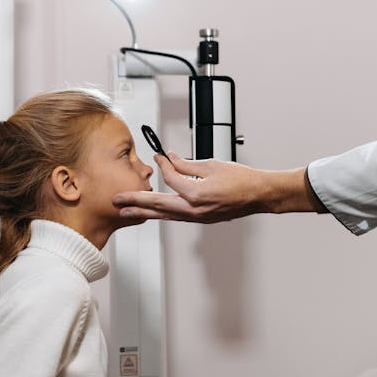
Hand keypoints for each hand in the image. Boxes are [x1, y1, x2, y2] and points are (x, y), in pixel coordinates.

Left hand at [113, 152, 313, 222]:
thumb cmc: (242, 179)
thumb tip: (168, 158)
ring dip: (144, 212)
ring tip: (126, 211)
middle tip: (116, 200)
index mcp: (196, 194)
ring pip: (164, 215)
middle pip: (157, 205)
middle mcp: (194, 209)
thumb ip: (186, 163)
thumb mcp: (211, 165)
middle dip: (135, 201)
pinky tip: (153, 213)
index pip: (170, 179)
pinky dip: (162, 214)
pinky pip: (176, 216)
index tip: (157, 157)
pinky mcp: (201, 219)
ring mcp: (197, 217)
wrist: (259, 195)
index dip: (162, 166)